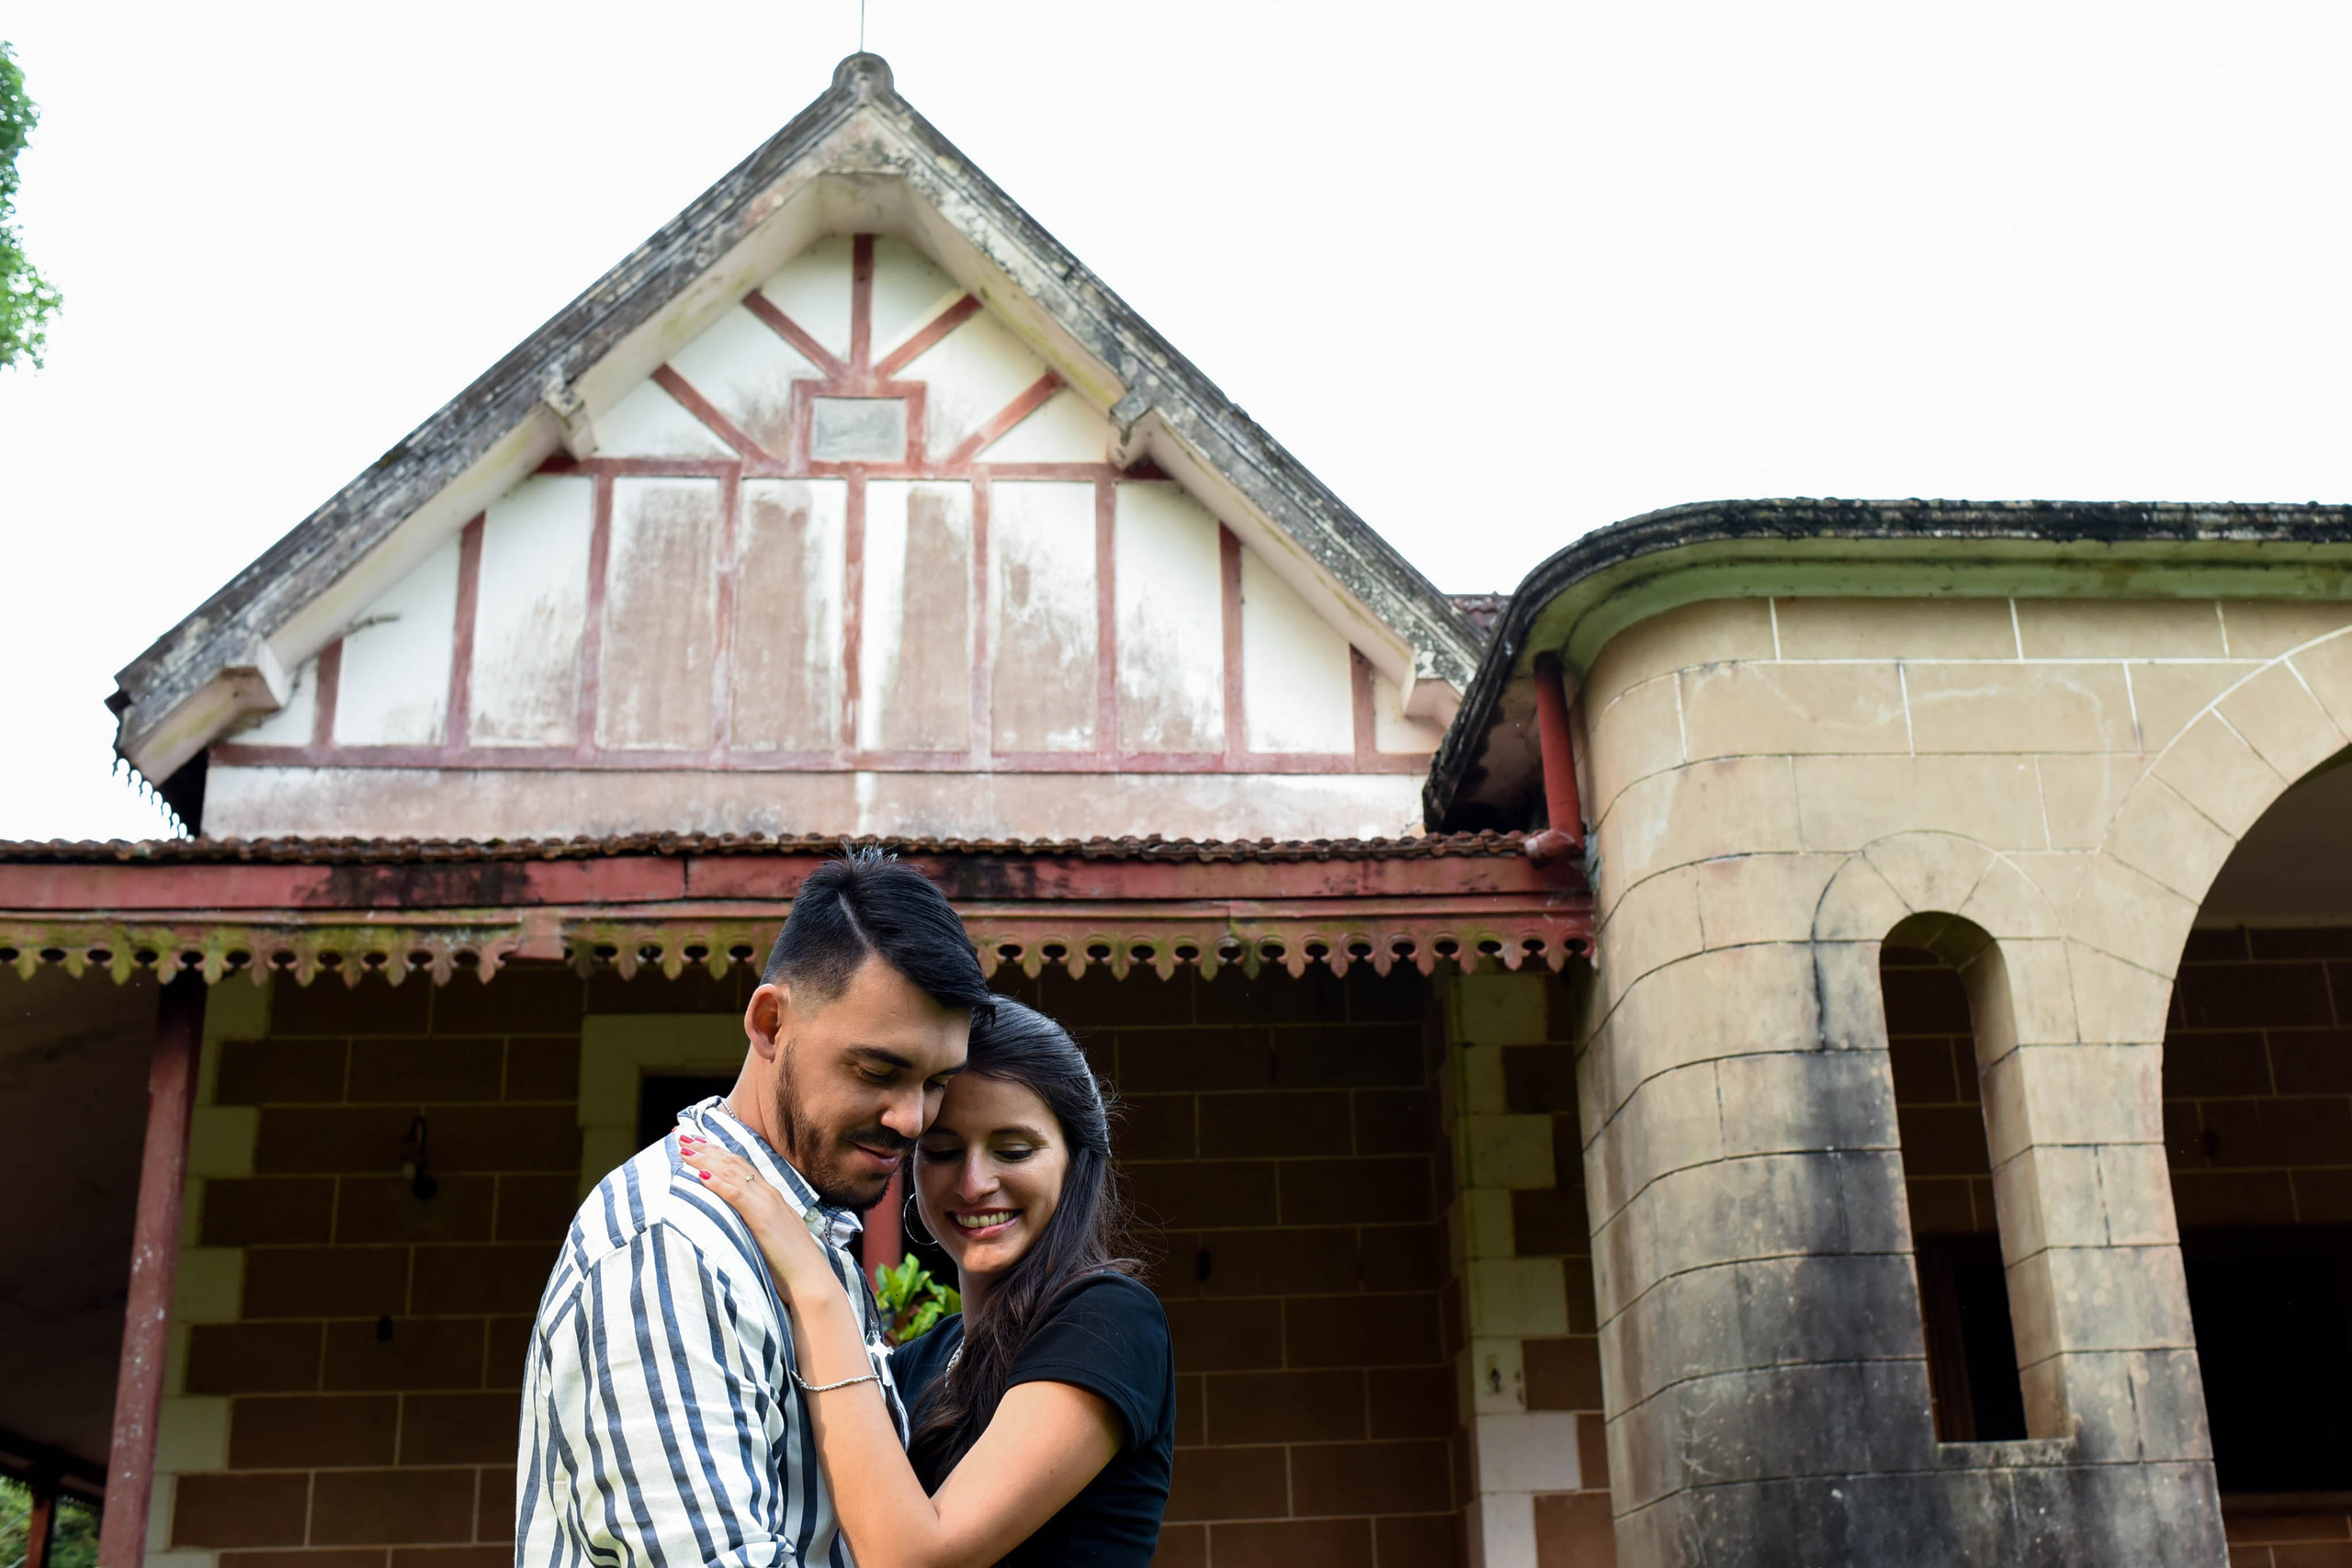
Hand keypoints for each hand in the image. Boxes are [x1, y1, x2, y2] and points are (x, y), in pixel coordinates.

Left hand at [679, 1133, 836, 1303]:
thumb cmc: (791, 1264)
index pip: (740, 1166)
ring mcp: (766, 1204)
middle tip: (681, 1135)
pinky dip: (717, 1182)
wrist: (810, 1278)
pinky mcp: (762, 1218)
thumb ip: (757, 1223)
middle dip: (705, 1148)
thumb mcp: (772, 1235)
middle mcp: (768, 1194)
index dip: (717, 1152)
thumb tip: (737, 1221)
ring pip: (732, 1172)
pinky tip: (701, 1174)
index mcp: (771, 1197)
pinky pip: (735, 1194)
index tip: (697, 1143)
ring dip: (705, 1158)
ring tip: (684, 1148)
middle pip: (733, 1163)